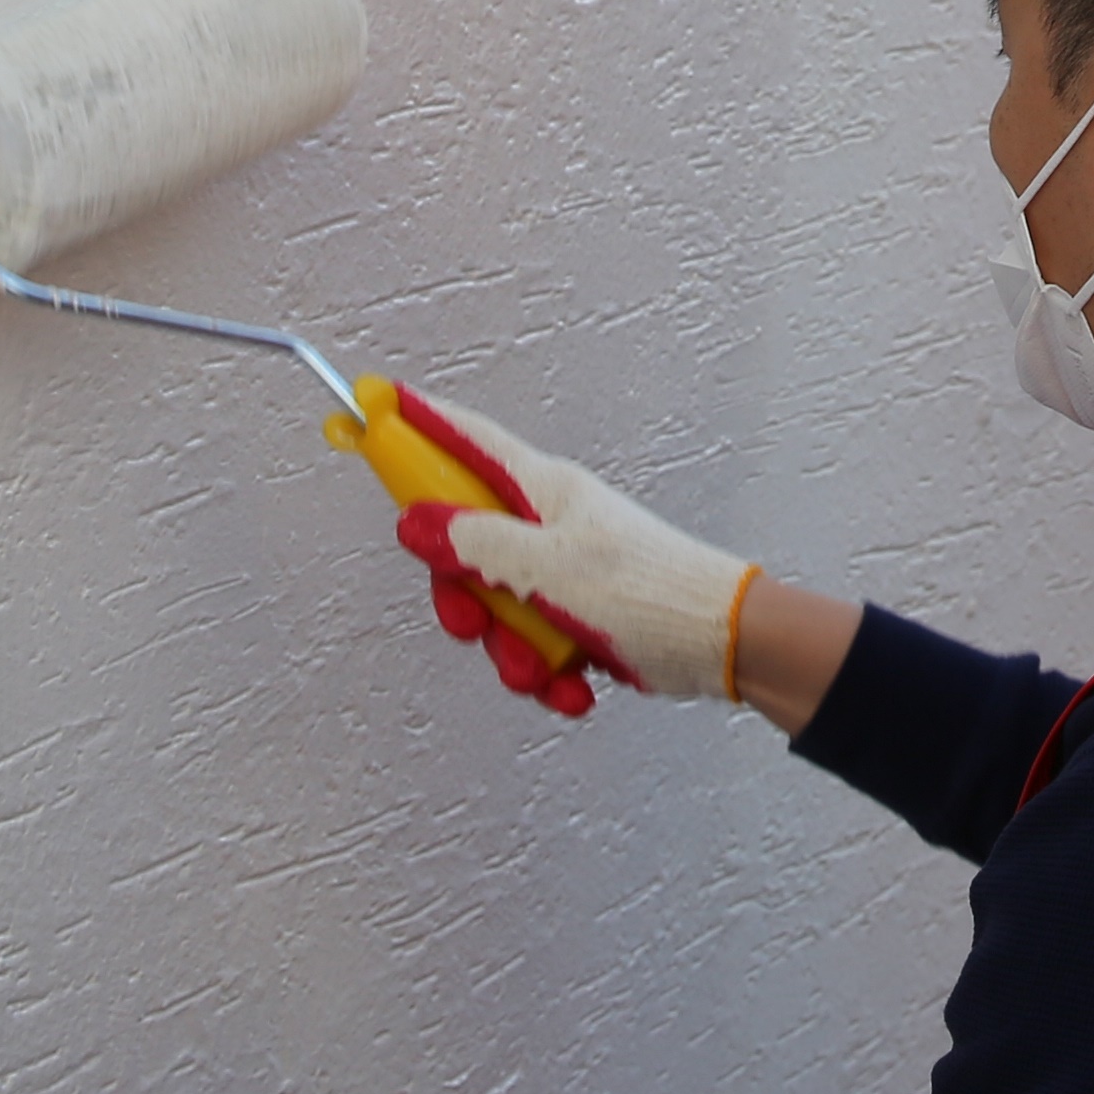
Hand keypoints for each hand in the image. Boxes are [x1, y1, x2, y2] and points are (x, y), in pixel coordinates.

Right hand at [395, 386, 763, 705]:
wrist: (723, 645)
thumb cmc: (654, 593)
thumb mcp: (549, 569)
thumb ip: (478, 546)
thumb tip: (417, 520)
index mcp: (543, 491)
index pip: (465, 441)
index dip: (416, 424)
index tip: (370, 408)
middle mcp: (549, 525)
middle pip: (464, 546)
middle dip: (463, 598)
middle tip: (475, 622)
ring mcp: (564, 572)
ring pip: (497, 608)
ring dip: (512, 652)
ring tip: (545, 666)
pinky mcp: (580, 617)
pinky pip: (535, 645)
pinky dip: (548, 672)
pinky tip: (574, 685)